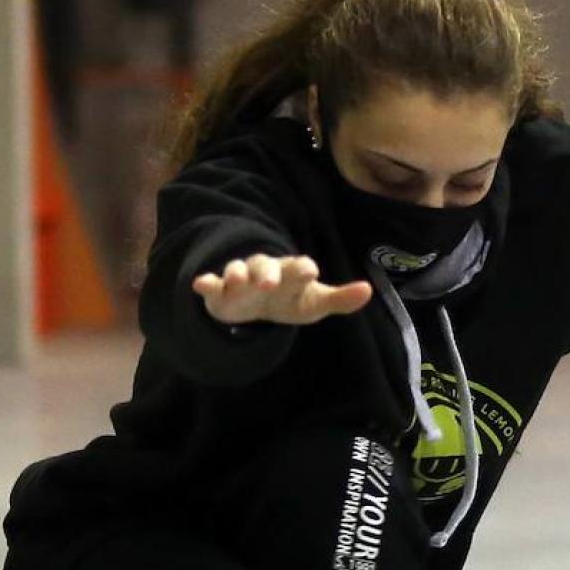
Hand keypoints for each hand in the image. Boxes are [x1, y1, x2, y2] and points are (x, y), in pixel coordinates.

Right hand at [191, 254, 372, 325]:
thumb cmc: (289, 299)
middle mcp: (266, 271)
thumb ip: (340, 299)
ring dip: (238, 273)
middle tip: (270, 282)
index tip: (309, 270)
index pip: (298, 268)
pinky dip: (208, 283)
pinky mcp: (222, 291)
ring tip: (238, 280)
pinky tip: (200, 284)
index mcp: (291, 273)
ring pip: (239, 270)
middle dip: (268, 272)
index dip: (302, 269)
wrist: (256, 303)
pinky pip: (214, 284)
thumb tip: (368, 290)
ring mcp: (242, 279)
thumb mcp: (314, 303)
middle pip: (267, 266)